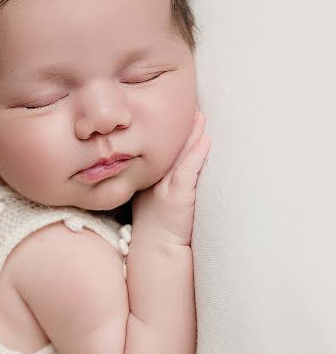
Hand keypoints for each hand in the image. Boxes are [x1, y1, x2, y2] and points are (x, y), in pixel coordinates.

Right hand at [132, 110, 210, 247]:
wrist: (156, 251)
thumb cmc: (160, 228)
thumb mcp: (158, 200)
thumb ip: (167, 183)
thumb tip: (181, 169)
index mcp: (150, 178)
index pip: (160, 150)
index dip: (168, 131)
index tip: (177, 111)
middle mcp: (154, 179)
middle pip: (168, 147)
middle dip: (179, 125)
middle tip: (187, 102)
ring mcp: (164, 187)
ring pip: (178, 155)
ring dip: (190, 134)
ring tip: (199, 114)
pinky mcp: (176, 197)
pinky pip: (187, 171)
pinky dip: (196, 154)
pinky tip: (204, 139)